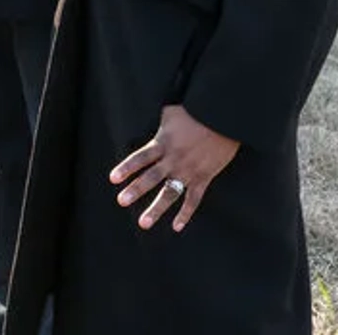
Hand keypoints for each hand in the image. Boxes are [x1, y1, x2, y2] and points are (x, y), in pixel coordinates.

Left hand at [110, 104, 240, 231]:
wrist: (224, 118)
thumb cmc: (197, 111)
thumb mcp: (172, 112)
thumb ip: (161, 124)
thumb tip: (155, 123)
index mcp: (163, 143)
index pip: (140, 158)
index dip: (126, 168)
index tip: (113, 179)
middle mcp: (173, 159)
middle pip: (151, 178)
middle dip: (136, 190)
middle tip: (121, 201)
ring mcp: (189, 171)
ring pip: (170, 193)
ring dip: (156, 209)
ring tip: (144, 223)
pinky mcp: (204, 177)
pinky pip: (194, 199)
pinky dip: (186, 214)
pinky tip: (176, 226)